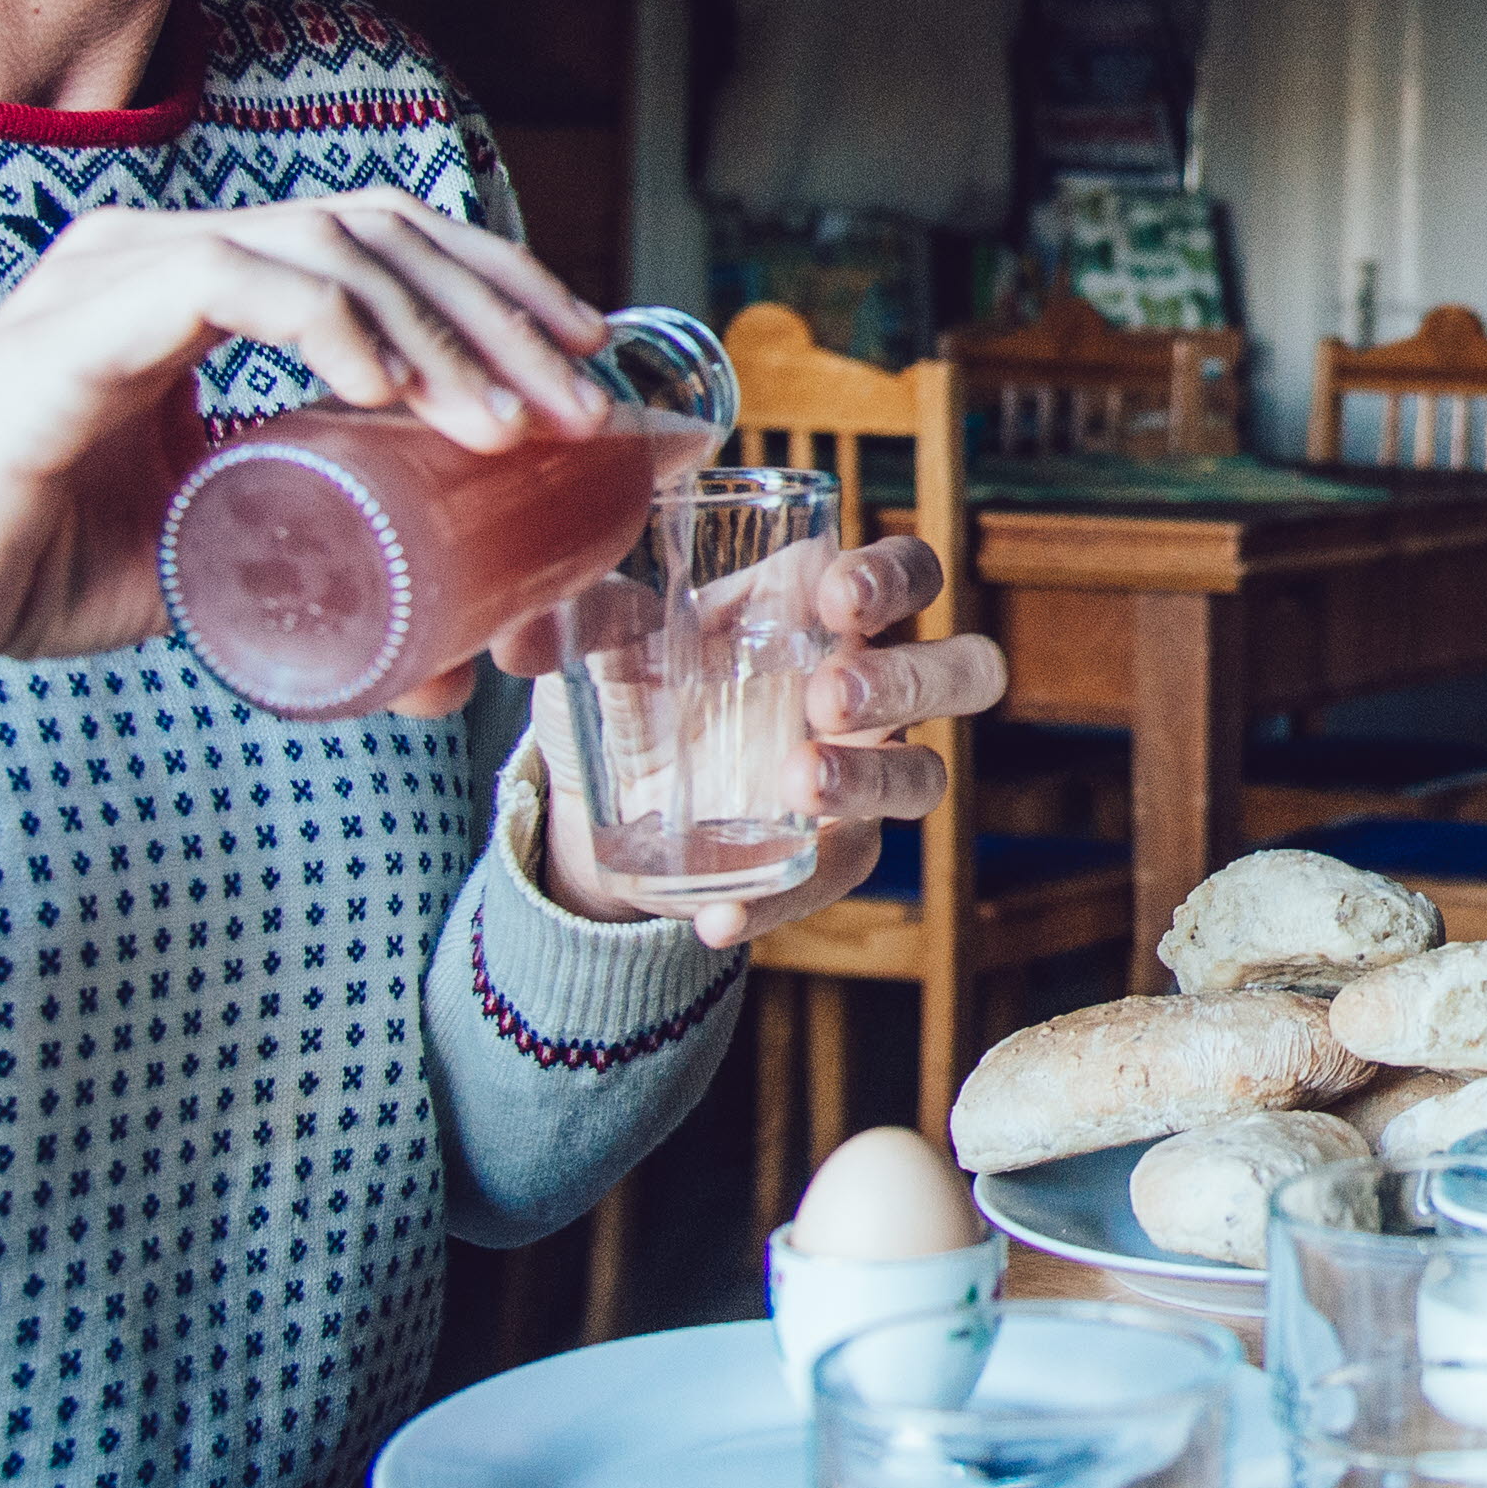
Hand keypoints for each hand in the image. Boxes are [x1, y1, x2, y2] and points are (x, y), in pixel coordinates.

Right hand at [0, 190, 608, 716]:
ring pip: (327, 244)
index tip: (584, 356)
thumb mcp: (216, 564)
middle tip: (579, 405)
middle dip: (500, 308)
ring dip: (441, 330)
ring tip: (513, 425)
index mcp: (196, 283)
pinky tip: (392, 387)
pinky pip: (228, 281)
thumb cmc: (28, 571)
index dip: (496, 282)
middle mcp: (161, 252)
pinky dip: (329, 324)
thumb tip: (448, 668)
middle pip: (378, 228)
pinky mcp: (72, 325)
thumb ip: (315, 578)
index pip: (381, 238)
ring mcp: (114, 273)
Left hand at [529, 533, 1007, 946]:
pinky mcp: (833, 857)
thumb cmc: (630, 686)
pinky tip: (717, 914)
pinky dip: (777, 900)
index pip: (912, 573)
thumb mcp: (600, 646)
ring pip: (925, 775)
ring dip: (869, 780)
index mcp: (828, 608)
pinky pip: (836, 878)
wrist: (600, 800)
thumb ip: (578, 622)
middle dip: (909, 678)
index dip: (896, 578)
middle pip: (963, 670)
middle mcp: (869, 688)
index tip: (835, 598)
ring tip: (794, 782)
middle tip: (827, 696)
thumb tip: (523, 636)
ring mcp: (862, 776)